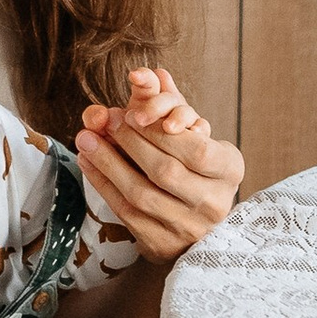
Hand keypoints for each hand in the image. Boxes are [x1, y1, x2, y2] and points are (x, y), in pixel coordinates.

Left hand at [76, 63, 242, 268]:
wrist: (195, 223)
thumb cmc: (191, 165)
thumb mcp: (190, 134)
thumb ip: (171, 105)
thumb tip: (153, 72)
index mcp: (229, 170)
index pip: (196, 149)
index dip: (160, 131)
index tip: (131, 112)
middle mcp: (214, 202)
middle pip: (166, 171)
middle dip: (129, 142)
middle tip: (105, 119)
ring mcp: (189, 229)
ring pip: (141, 194)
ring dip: (108, 163)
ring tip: (86, 138)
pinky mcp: (162, 245)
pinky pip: (125, 213)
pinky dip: (102, 184)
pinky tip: (88, 162)